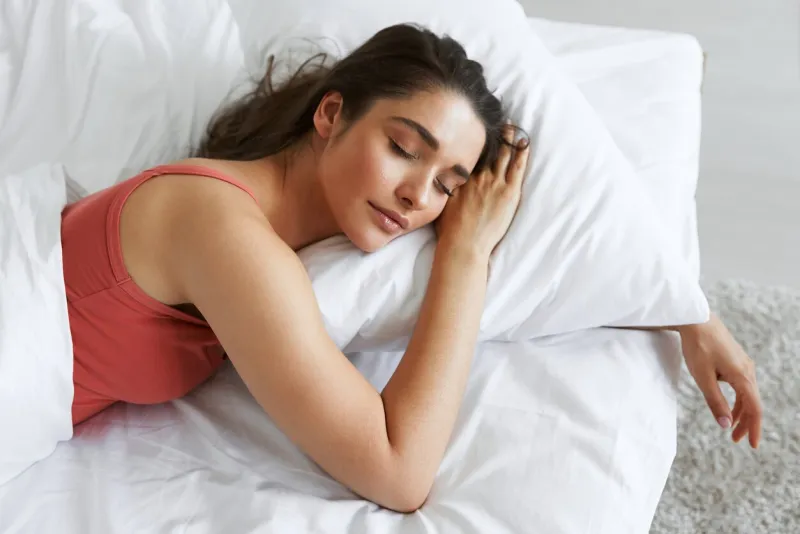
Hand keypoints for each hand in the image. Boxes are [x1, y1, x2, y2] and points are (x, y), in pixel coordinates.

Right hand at [435, 125, 528, 258]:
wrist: (463, 243)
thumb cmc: (450, 229)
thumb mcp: (442, 203)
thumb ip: (446, 189)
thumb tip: (440, 179)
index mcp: (462, 178)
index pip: (471, 154)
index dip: (476, 140)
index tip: (478, 129)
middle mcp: (478, 176)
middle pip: (487, 149)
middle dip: (494, 134)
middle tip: (499, 121)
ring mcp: (495, 182)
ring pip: (503, 154)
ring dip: (508, 138)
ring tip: (512, 126)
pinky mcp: (509, 192)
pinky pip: (518, 167)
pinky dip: (522, 152)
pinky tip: (525, 141)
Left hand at [679, 313, 762, 447]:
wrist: (696, 320)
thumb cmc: (698, 347)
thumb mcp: (703, 378)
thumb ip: (715, 402)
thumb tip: (725, 425)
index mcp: (742, 376)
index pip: (754, 409)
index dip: (754, 428)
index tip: (752, 445)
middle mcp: (748, 370)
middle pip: (752, 403)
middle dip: (745, 423)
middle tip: (735, 439)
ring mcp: (743, 364)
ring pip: (747, 394)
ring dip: (740, 411)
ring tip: (730, 425)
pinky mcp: (736, 359)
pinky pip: (741, 384)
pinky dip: (737, 398)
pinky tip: (726, 404)